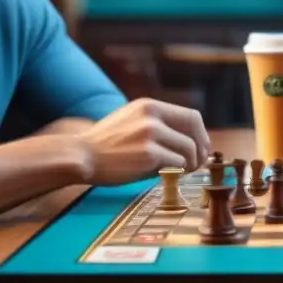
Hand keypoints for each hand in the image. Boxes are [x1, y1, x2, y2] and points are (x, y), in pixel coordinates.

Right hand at [76, 98, 211, 184]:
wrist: (80, 156)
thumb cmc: (105, 145)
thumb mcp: (131, 121)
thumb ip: (157, 125)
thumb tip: (189, 143)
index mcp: (150, 106)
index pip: (191, 116)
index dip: (201, 134)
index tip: (201, 149)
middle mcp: (152, 115)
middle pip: (194, 130)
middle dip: (201, 149)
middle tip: (198, 164)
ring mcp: (151, 133)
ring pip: (188, 149)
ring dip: (190, 164)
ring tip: (182, 172)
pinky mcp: (148, 154)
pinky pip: (176, 164)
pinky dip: (176, 172)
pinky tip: (168, 176)